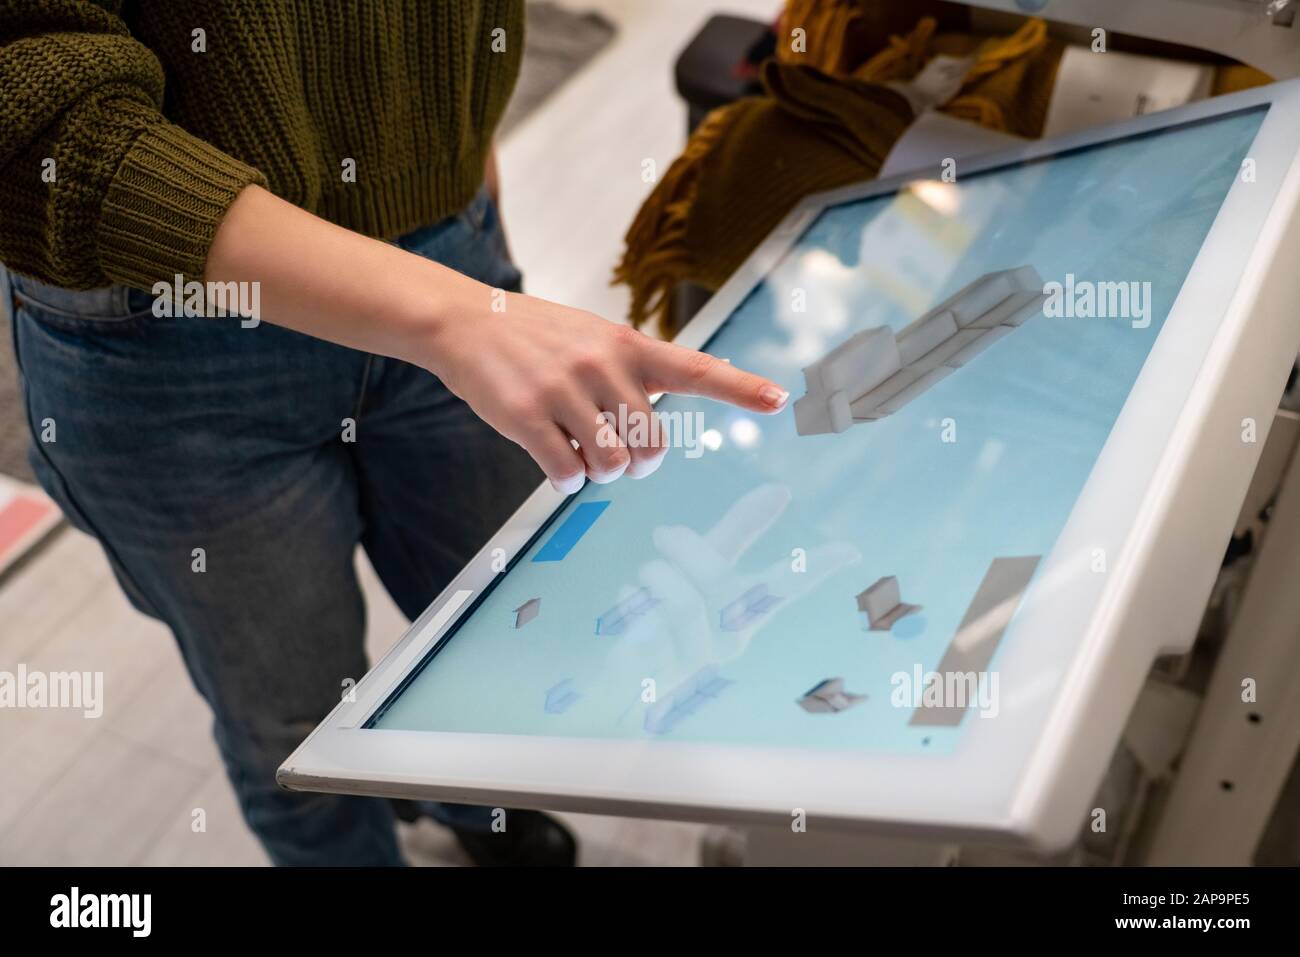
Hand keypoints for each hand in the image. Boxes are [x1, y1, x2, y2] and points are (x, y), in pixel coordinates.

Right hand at [205, 186, 787, 492]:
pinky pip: (568, 474)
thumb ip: (637, 369)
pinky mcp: (528, 416)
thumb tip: (682, 401)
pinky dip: (566, 479)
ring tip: (579, 451)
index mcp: (629, 346)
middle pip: (651, 448)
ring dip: (599, 474)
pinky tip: (552, 458)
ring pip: (611, 467)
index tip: (780, 399)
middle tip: (614, 454)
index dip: (740, 388)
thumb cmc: (539, 337)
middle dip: (636, 465)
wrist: (466, 321)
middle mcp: (604, 365)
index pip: (696, 369)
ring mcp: (566, 391)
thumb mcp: (595, 336)